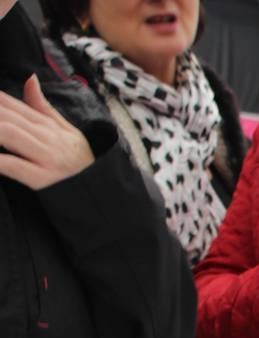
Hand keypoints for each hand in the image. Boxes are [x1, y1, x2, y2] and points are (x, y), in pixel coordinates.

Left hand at [0, 75, 94, 189]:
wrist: (102, 191)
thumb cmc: (82, 162)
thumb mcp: (66, 131)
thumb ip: (43, 106)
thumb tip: (29, 78)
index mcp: (48, 124)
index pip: (11, 103)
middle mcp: (46, 137)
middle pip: (6, 116)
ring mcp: (45, 157)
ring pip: (8, 133)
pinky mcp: (43, 179)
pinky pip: (14, 166)